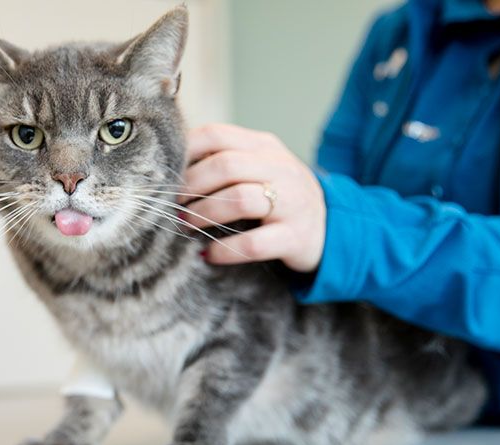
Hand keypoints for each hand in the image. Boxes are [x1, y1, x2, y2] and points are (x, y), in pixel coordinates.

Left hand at [181, 123, 326, 271]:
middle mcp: (281, 169)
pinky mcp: (295, 237)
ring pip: (239, 200)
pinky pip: (253, 243)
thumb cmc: (279, 197)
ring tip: (186, 225)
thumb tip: (171, 166)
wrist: (331, 228)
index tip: (168, 173)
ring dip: (204, 214)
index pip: (217, 134)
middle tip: (173, 204)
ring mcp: (292, 202)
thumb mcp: (259, 168)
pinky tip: (208, 254)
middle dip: (191, 186)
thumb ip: (225, 160)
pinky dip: (225, 250)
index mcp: (265, 146)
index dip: (185, 152)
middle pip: (225, 166)